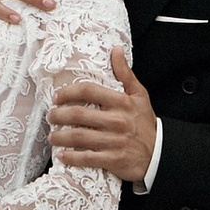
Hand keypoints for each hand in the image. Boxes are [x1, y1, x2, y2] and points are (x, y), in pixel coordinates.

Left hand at [49, 43, 157, 183]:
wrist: (159, 153)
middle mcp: (117, 120)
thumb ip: (125, 73)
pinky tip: (62, 156)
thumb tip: (116, 49)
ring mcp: (115, 141)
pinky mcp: (113, 160)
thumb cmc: (144, 122)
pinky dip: (71, 157)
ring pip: (79, 137)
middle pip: (79, 114)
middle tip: (50, 116)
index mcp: (122, 102)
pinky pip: (87, 158)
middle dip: (59, 115)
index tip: (57, 97)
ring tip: (52, 136)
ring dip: (60, 137)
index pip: (89, 90)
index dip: (68, 92)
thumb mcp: (139, 94)